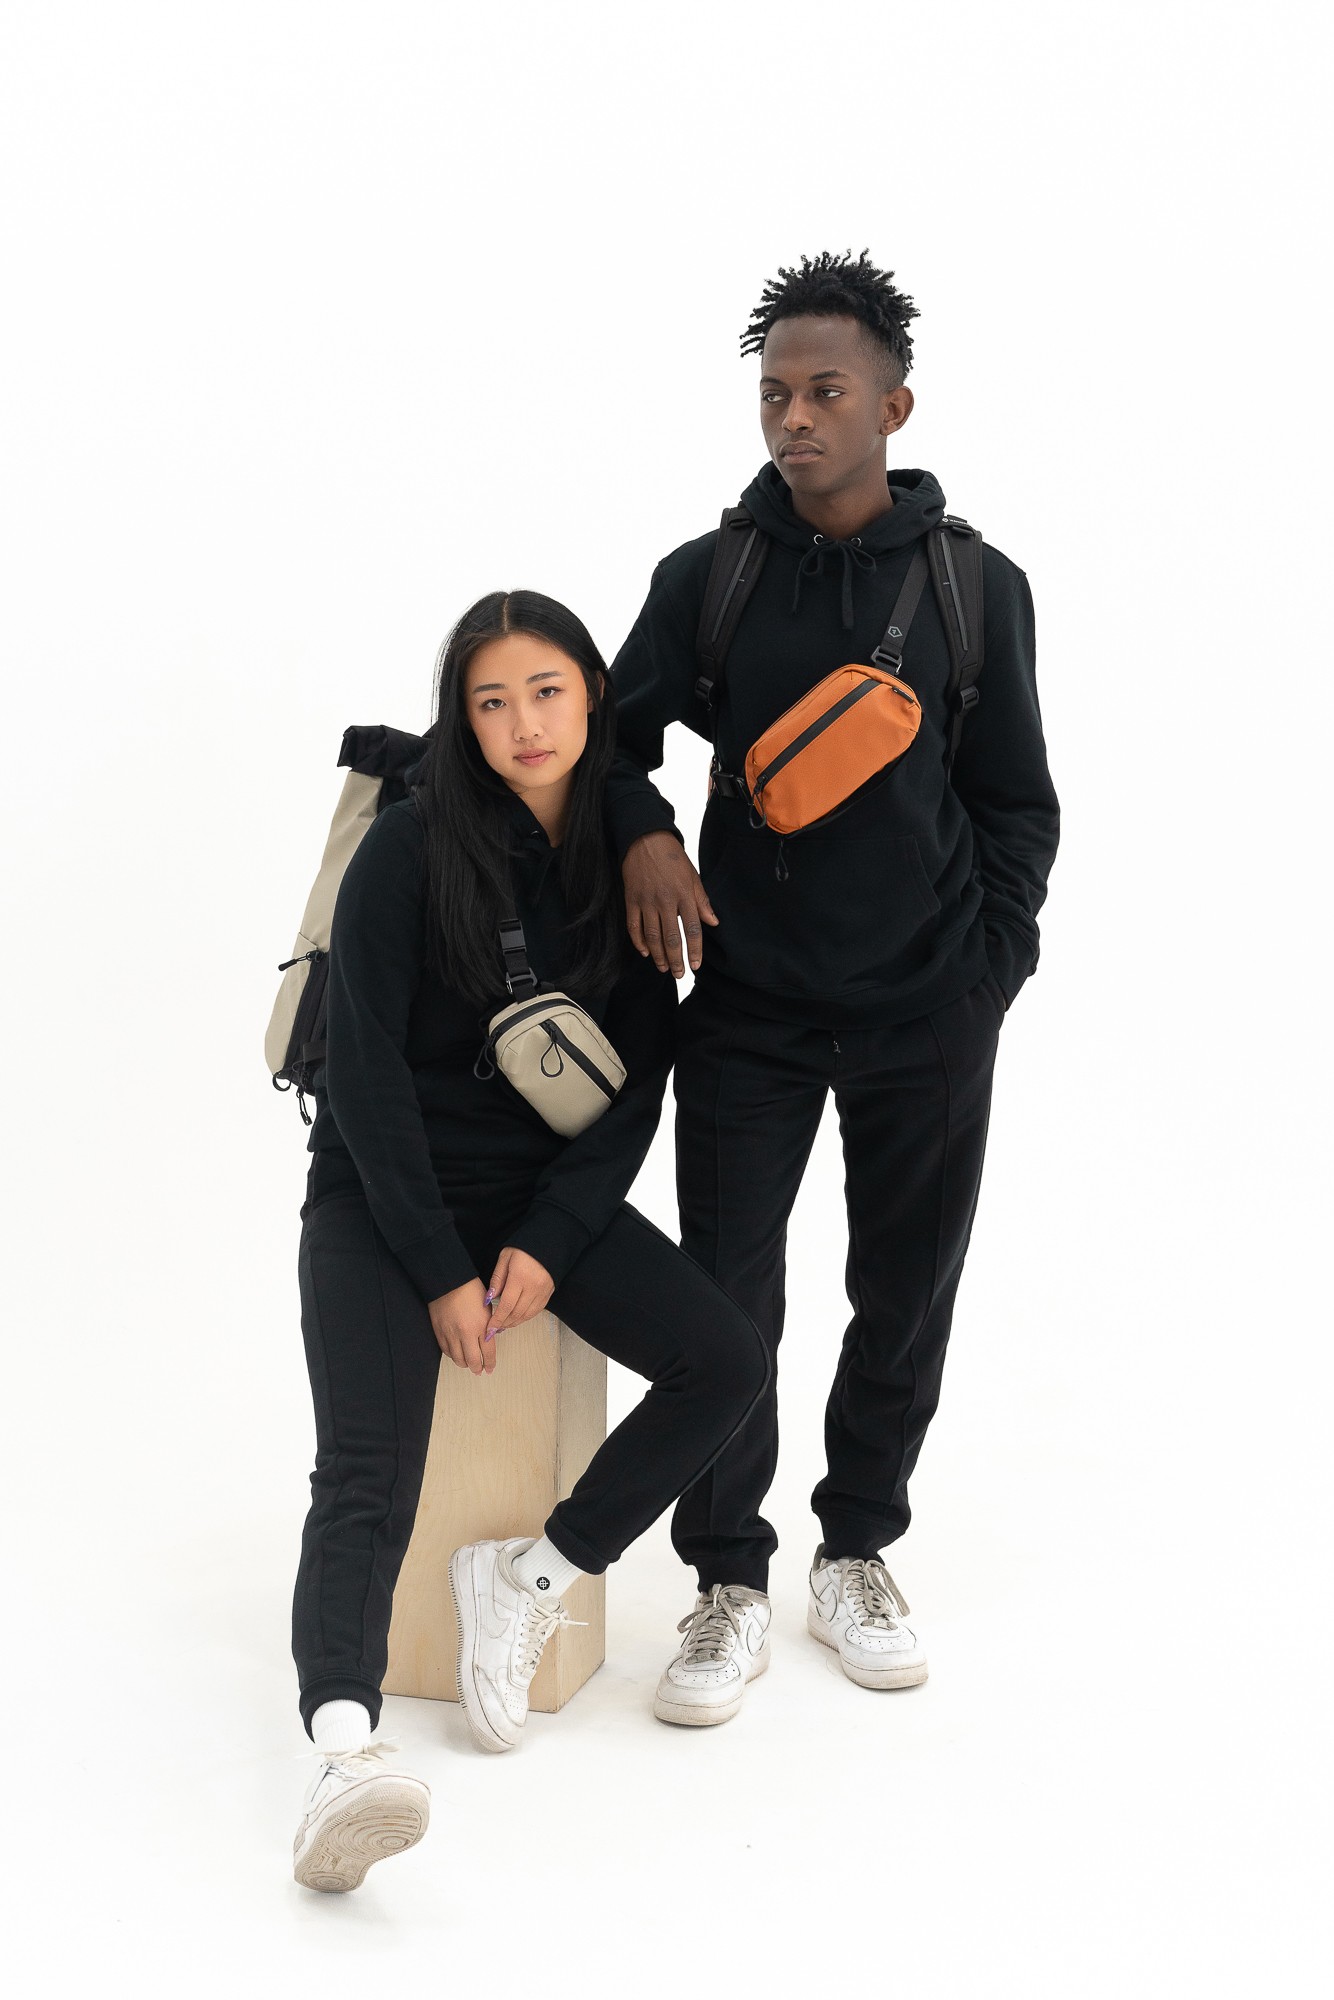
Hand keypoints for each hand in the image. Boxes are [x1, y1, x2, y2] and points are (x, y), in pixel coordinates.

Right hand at [428, 1278, 496, 1375]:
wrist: (448, 1281)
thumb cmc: (469, 1289)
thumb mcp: (486, 1306)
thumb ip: (489, 1324)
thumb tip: (490, 1338)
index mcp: (481, 1325)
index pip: (488, 1352)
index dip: (490, 1363)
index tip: (490, 1368)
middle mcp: (466, 1332)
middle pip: (472, 1360)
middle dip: (478, 1368)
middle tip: (480, 1370)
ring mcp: (451, 1333)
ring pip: (458, 1359)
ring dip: (464, 1364)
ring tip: (468, 1364)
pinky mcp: (439, 1332)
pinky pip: (446, 1351)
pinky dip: (452, 1355)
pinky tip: (456, 1354)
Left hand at [485, 1246, 553, 1333]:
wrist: (548, 1242)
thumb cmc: (523, 1248)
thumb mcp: (505, 1258)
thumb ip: (497, 1279)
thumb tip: (489, 1299)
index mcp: (520, 1278)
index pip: (506, 1306)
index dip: (497, 1320)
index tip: (489, 1330)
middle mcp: (533, 1287)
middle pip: (516, 1313)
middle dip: (504, 1324)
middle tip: (494, 1329)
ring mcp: (543, 1292)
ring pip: (527, 1315)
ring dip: (514, 1322)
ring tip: (504, 1325)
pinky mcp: (549, 1293)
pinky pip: (536, 1311)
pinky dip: (525, 1317)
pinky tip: (517, 1318)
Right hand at [622, 831, 718, 977]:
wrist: (645, 840)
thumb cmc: (673, 859)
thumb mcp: (693, 876)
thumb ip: (701, 901)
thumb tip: (713, 922)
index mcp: (684, 895)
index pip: (692, 929)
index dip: (694, 950)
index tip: (695, 965)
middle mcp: (665, 900)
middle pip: (671, 937)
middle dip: (676, 959)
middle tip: (679, 974)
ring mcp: (646, 901)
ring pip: (652, 936)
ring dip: (658, 955)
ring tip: (664, 968)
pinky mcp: (631, 900)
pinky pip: (634, 926)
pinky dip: (639, 942)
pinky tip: (645, 953)